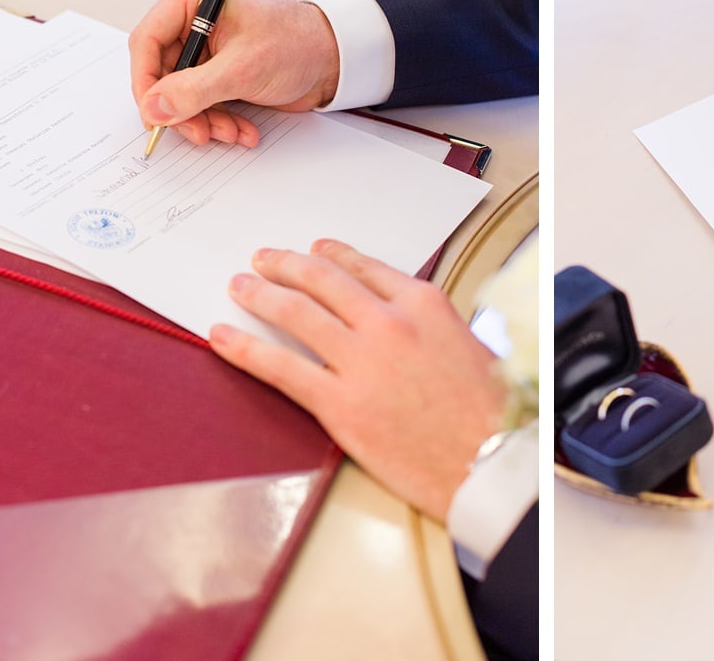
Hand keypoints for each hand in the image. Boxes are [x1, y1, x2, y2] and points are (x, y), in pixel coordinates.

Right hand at [128, 0, 340, 146]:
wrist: (336, 60)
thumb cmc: (298, 44)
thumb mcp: (242, 69)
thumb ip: (194, 90)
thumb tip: (153, 108)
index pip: (147, 39)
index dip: (146, 81)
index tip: (154, 114)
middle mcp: (194, 17)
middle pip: (162, 71)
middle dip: (182, 108)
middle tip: (199, 132)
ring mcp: (206, 45)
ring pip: (182, 92)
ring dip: (204, 119)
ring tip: (230, 132)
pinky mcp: (219, 68)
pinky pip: (202, 100)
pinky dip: (219, 119)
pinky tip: (242, 131)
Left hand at [210, 239, 508, 522]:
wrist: (489, 463)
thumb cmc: (489, 414)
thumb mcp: (469, 344)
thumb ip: (427, 326)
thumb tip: (397, 323)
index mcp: (424, 304)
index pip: (366, 267)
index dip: (333, 255)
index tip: (314, 250)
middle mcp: (389, 323)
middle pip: (323, 280)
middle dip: (286, 265)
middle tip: (263, 260)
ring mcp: (361, 362)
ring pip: (296, 313)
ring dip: (260, 294)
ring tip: (240, 287)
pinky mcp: (339, 404)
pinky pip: (280, 367)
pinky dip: (245, 348)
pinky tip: (224, 337)